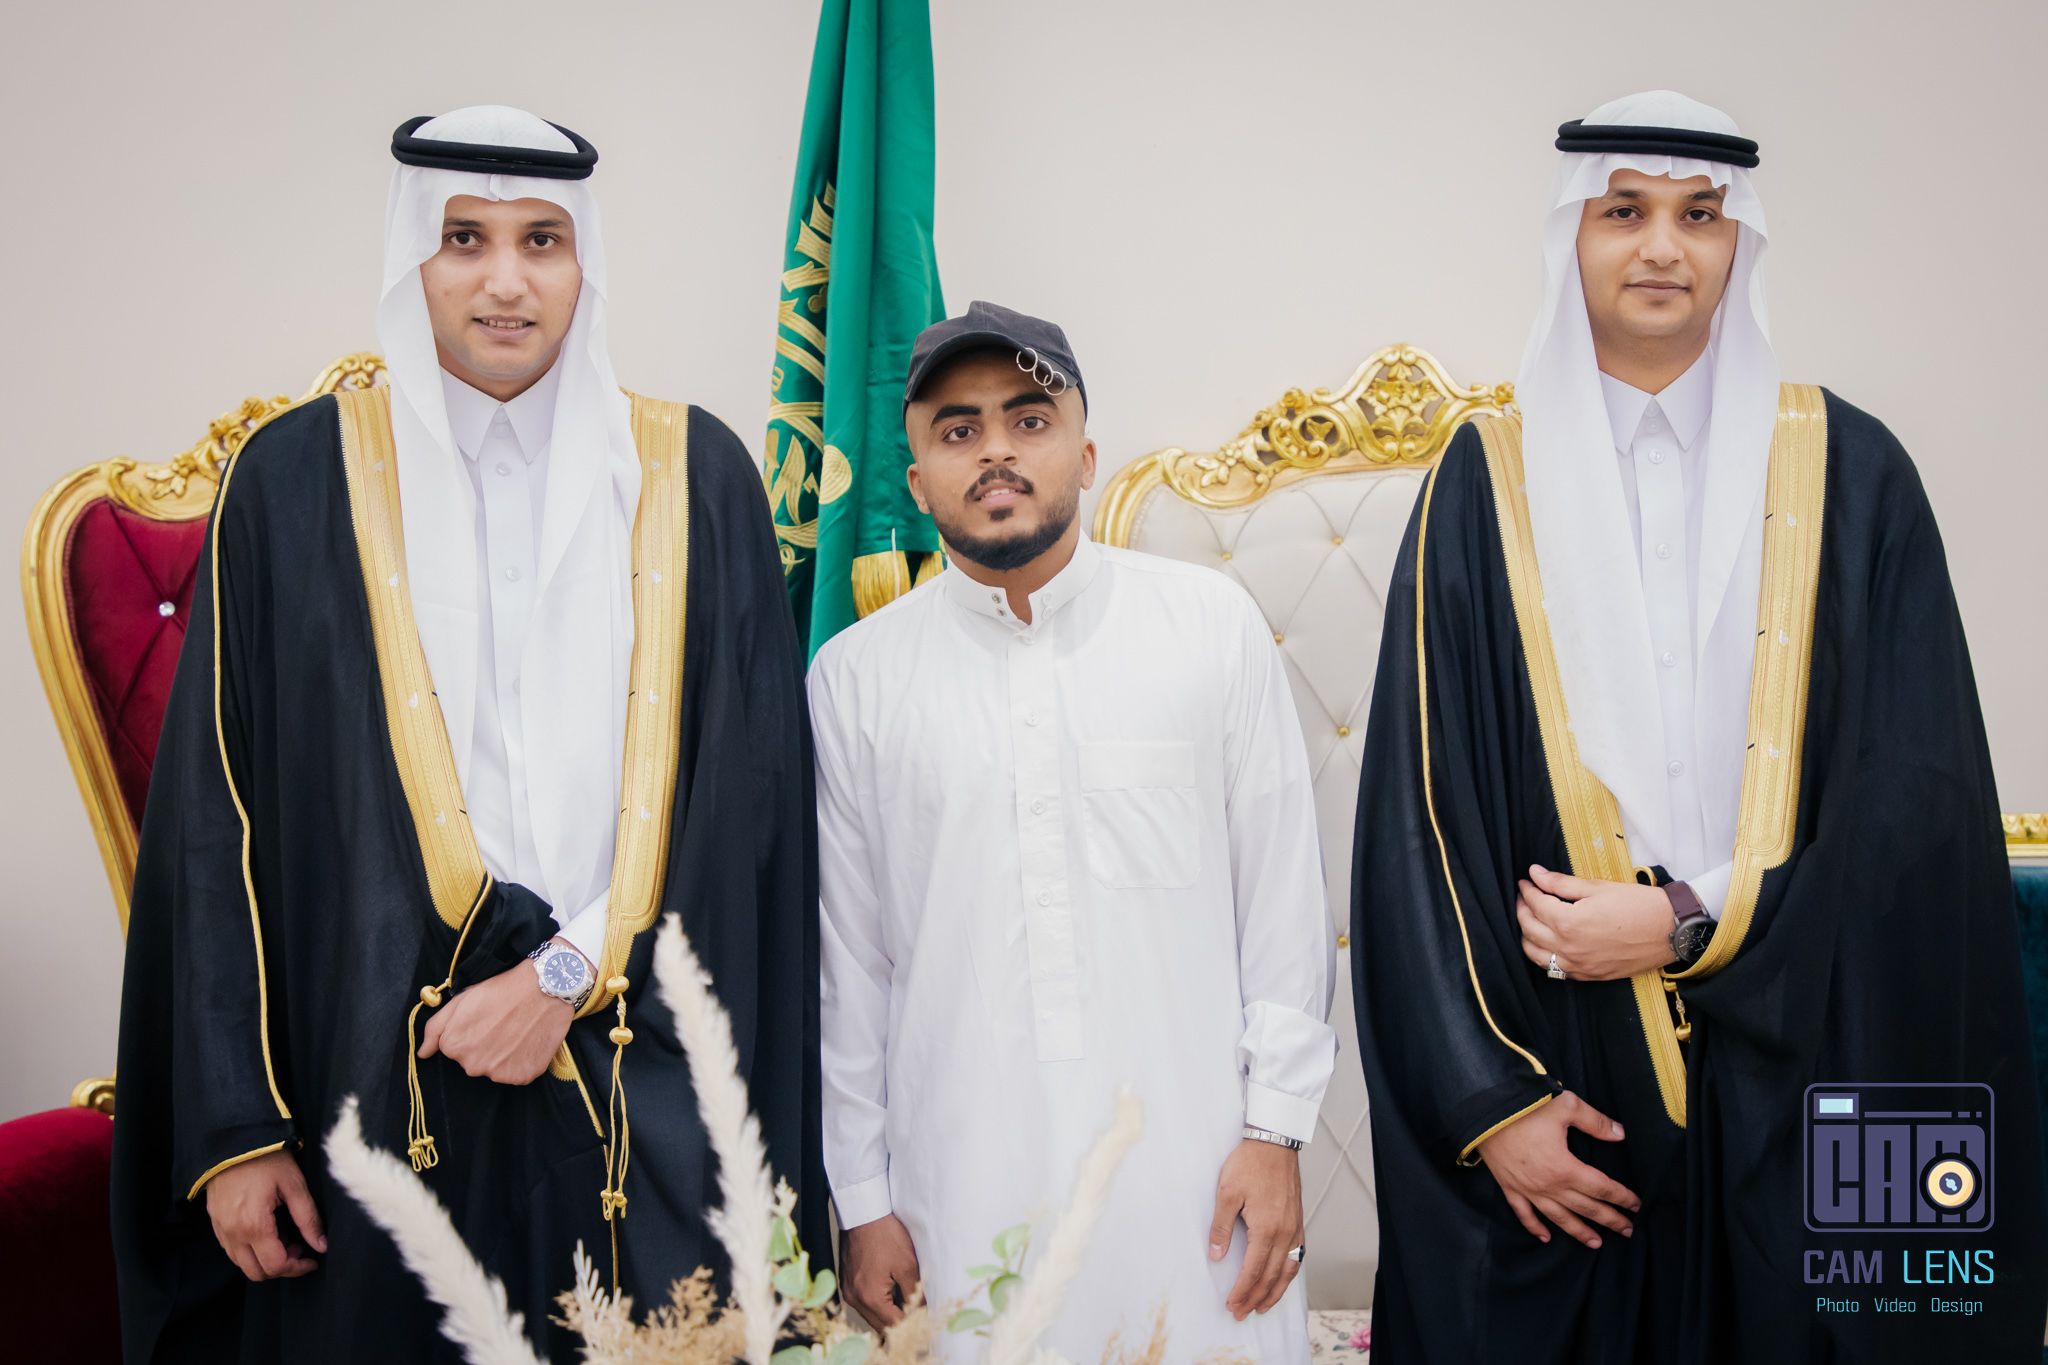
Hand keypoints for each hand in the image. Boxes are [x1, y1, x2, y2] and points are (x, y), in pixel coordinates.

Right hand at [206, 1148, 325, 1280]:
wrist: (234, 1141)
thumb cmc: (266, 1159)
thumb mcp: (294, 1185)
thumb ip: (308, 1218)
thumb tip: (321, 1245)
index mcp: (254, 1225)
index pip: (275, 1265)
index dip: (297, 1269)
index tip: (312, 1260)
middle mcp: (233, 1233)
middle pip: (257, 1272)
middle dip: (282, 1267)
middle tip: (299, 1248)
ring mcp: (221, 1230)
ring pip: (242, 1264)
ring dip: (265, 1260)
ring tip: (285, 1237)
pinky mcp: (215, 1223)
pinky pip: (232, 1250)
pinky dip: (251, 1250)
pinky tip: (268, 1231)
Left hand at [419, 949, 576, 1084]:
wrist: (544, 988)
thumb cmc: (501, 990)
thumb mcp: (460, 1001)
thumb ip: (435, 1030)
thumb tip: (422, 1054)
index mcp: (455, 1047)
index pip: (455, 1049)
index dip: (470, 1033)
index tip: (484, 1020)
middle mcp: (474, 1066)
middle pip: (475, 1061)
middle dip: (485, 1046)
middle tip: (502, 1024)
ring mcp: (499, 1073)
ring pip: (496, 1068)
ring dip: (504, 1055)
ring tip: (517, 1031)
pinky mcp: (523, 1076)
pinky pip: (517, 1073)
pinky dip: (522, 1061)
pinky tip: (528, 1041)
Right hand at [840, 1214, 920, 1327]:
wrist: (862, 1213)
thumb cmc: (885, 1236)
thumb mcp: (907, 1264)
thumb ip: (915, 1292)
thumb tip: (924, 1310)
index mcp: (870, 1297)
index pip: (894, 1325)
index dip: (912, 1327)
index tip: (926, 1324)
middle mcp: (854, 1298)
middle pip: (880, 1326)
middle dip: (899, 1326)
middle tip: (919, 1321)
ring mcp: (848, 1291)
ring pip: (870, 1316)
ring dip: (888, 1317)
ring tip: (907, 1311)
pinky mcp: (846, 1283)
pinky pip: (863, 1304)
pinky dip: (877, 1306)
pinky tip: (891, 1299)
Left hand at [1209, 1138, 1303, 1320]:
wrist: (1274, 1144)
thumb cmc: (1249, 1165)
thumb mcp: (1227, 1194)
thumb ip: (1221, 1228)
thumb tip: (1216, 1256)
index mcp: (1266, 1229)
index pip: (1253, 1271)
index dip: (1242, 1291)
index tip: (1232, 1305)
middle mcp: (1285, 1234)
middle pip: (1271, 1276)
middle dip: (1255, 1298)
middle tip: (1242, 1313)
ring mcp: (1294, 1229)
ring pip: (1288, 1270)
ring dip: (1275, 1291)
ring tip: (1263, 1306)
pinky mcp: (1298, 1222)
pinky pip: (1297, 1256)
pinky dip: (1289, 1274)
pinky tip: (1282, 1278)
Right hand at [1477, 1090, 1639, 1248]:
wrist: (1484, 1111)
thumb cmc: (1525, 1107)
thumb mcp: (1566, 1107)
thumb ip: (1596, 1122)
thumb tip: (1621, 1134)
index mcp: (1566, 1168)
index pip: (1602, 1188)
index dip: (1622, 1197)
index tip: (1637, 1205)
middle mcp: (1549, 1186)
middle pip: (1586, 1208)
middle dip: (1609, 1219)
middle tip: (1628, 1230)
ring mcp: (1528, 1190)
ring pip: (1559, 1218)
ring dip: (1579, 1232)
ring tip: (1596, 1243)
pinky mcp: (1510, 1188)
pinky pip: (1524, 1214)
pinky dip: (1535, 1228)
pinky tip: (1546, 1238)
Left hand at [1517, 864, 1675, 980]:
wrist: (1671, 930)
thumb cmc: (1639, 905)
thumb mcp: (1597, 887)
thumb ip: (1560, 883)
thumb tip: (1535, 873)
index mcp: (1569, 923)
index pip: (1535, 905)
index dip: (1527, 890)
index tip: (1526, 881)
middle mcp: (1569, 949)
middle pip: (1529, 929)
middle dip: (1522, 910)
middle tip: (1525, 897)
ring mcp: (1579, 966)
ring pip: (1536, 955)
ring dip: (1528, 936)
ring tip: (1531, 920)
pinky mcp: (1590, 976)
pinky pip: (1556, 970)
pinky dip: (1545, 956)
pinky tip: (1548, 943)